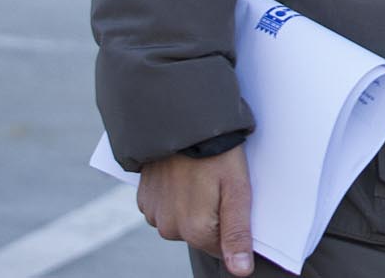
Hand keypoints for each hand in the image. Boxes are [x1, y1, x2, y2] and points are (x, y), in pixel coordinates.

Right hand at [137, 147, 252, 274]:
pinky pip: (165, 208)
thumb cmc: (216, 154)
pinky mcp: (143, 198)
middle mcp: (169, 228)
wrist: (181, 121)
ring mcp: (153, 213)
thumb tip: (240, 271)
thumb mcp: (237, 191)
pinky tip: (184, 176)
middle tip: (219, 184)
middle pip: (199, 234)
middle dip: (212, 215)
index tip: (234, 200)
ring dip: (191, 205)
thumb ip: (237, 234)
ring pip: (181, 221)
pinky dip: (175, 196)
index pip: (220, 247)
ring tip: (201, 177)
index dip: (232, 226)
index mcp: (194, 230)